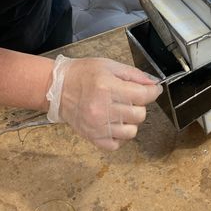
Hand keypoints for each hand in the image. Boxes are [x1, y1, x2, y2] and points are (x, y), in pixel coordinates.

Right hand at [46, 55, 162, 149]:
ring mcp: (97, 126)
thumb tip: (152, 84)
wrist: (57, 88)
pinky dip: (120, 135)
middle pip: (139, 114)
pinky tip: (114, 123)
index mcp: (107, 88)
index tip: (154, 90)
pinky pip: (117, 144)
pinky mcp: (92, 137)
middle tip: (131, 98)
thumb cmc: (83, 74)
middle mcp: (102, 109)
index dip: (153, 92)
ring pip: (131, 131)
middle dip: (140, 105)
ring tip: (121, 111)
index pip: (142, 96)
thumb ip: (133, 74)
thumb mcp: (109, 65)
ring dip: (131, 121)